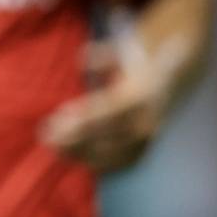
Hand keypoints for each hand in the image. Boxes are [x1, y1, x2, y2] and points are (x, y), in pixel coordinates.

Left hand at [42, 37, 175, 172]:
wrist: (170, 77)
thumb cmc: (135, 63)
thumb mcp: (121, 52)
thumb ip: (103, 56)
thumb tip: (84, 61)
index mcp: (140, 95)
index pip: (108, 111)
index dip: (82, 118)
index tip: (56, 118)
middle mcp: (147, 119)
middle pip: (107, 136)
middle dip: (75, 140)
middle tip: (46, 138)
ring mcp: (148, 137)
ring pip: (113, 153)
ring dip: (82, 154)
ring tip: (54, 149)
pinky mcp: (147, 147)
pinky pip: (122, 161)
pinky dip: (100, 163)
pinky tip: (76, 159)